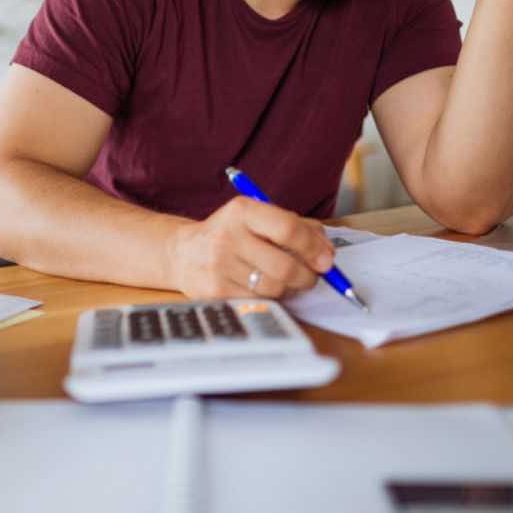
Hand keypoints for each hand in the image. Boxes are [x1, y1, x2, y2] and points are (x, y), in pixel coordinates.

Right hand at [166, 196, 335, 298]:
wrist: (184, 253)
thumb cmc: (232, 235)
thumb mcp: (259, 219)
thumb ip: (298, 228)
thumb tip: (327, 253)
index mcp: (242, 211)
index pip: (288, 229)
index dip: (313, 247)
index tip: (326, 260)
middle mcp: (227, 236)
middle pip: (285, 266)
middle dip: (307, 276)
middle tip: (310, 277)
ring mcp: (219, 266)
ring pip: (274, 288)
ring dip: (288, 289)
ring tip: (282, 280)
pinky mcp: (215, 291)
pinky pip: (258, 301)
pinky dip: (269, 298)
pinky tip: (261, 288)